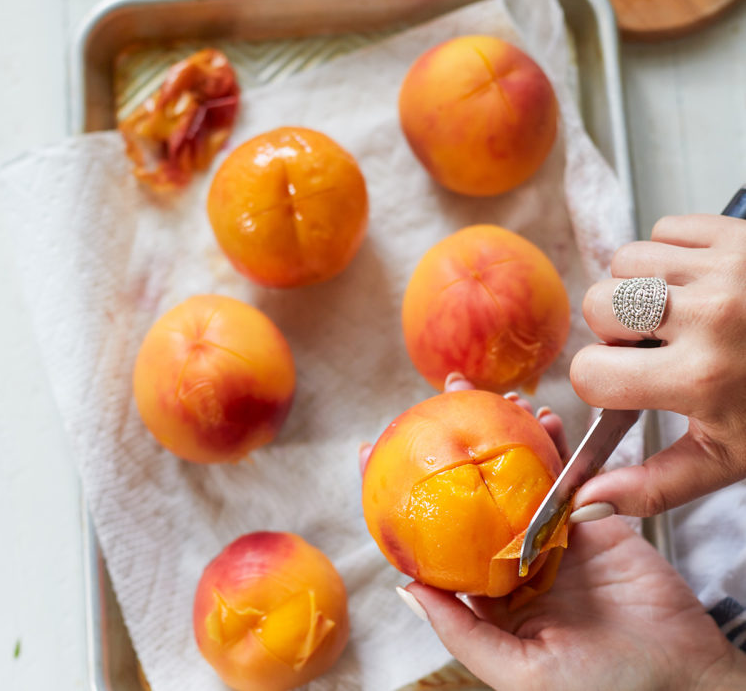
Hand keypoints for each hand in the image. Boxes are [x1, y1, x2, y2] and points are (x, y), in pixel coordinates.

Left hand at [394, 373, 745, 690]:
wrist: (684, 681)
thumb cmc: (602, 689)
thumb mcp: (519, 671)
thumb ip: (461, 630)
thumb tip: (404, 588)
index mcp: (486, 593)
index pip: (433, 535)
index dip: (402, 493)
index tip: (371, 451)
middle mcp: (511, 558)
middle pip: (471, 492)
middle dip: (454, 444)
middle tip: (438, 400)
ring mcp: (549, 535)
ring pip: (517, 474)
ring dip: (505, 433)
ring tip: (491, 394)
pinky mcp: (589, 521)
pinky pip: (566, 476)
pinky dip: (554, 445)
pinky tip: (541, 420)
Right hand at [571, 214, 745, 516]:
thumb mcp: (730, 458)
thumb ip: (655, 486)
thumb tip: (589, 502)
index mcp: (703, 379)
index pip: (590, 373)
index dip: (602, 383)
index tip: (627, 386)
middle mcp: (712, 316)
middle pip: (597, 305)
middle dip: (613, 330)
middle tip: (653, 346)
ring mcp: (729, 267)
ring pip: (623, 261)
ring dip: (637, 288)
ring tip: (676, 312)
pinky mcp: (741, 233)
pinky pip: (665, 229)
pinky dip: (670, 255)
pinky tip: (697, 284)